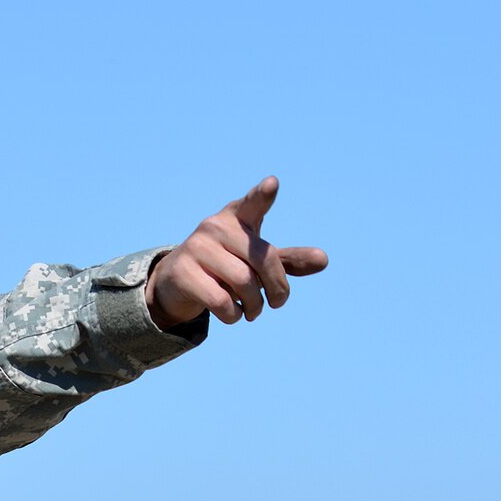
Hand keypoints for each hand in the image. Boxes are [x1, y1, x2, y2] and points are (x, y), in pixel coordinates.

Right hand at [146, 177, 327, 328]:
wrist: (177, 281)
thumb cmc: (226, 266)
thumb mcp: (256, 261)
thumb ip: (287, 261)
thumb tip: (323, 260)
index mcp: (237, 216)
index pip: (253, 203)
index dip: (263, 195)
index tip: (272, 184)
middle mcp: (216, 226)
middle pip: (263, 260)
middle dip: (277, 289)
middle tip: (277, 303)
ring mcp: (197, 248)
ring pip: (244, 283)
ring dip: (255, 306)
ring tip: (253, 312)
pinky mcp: (184, 273)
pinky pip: (221, 301)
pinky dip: (234, 316)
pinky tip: (233, 315)